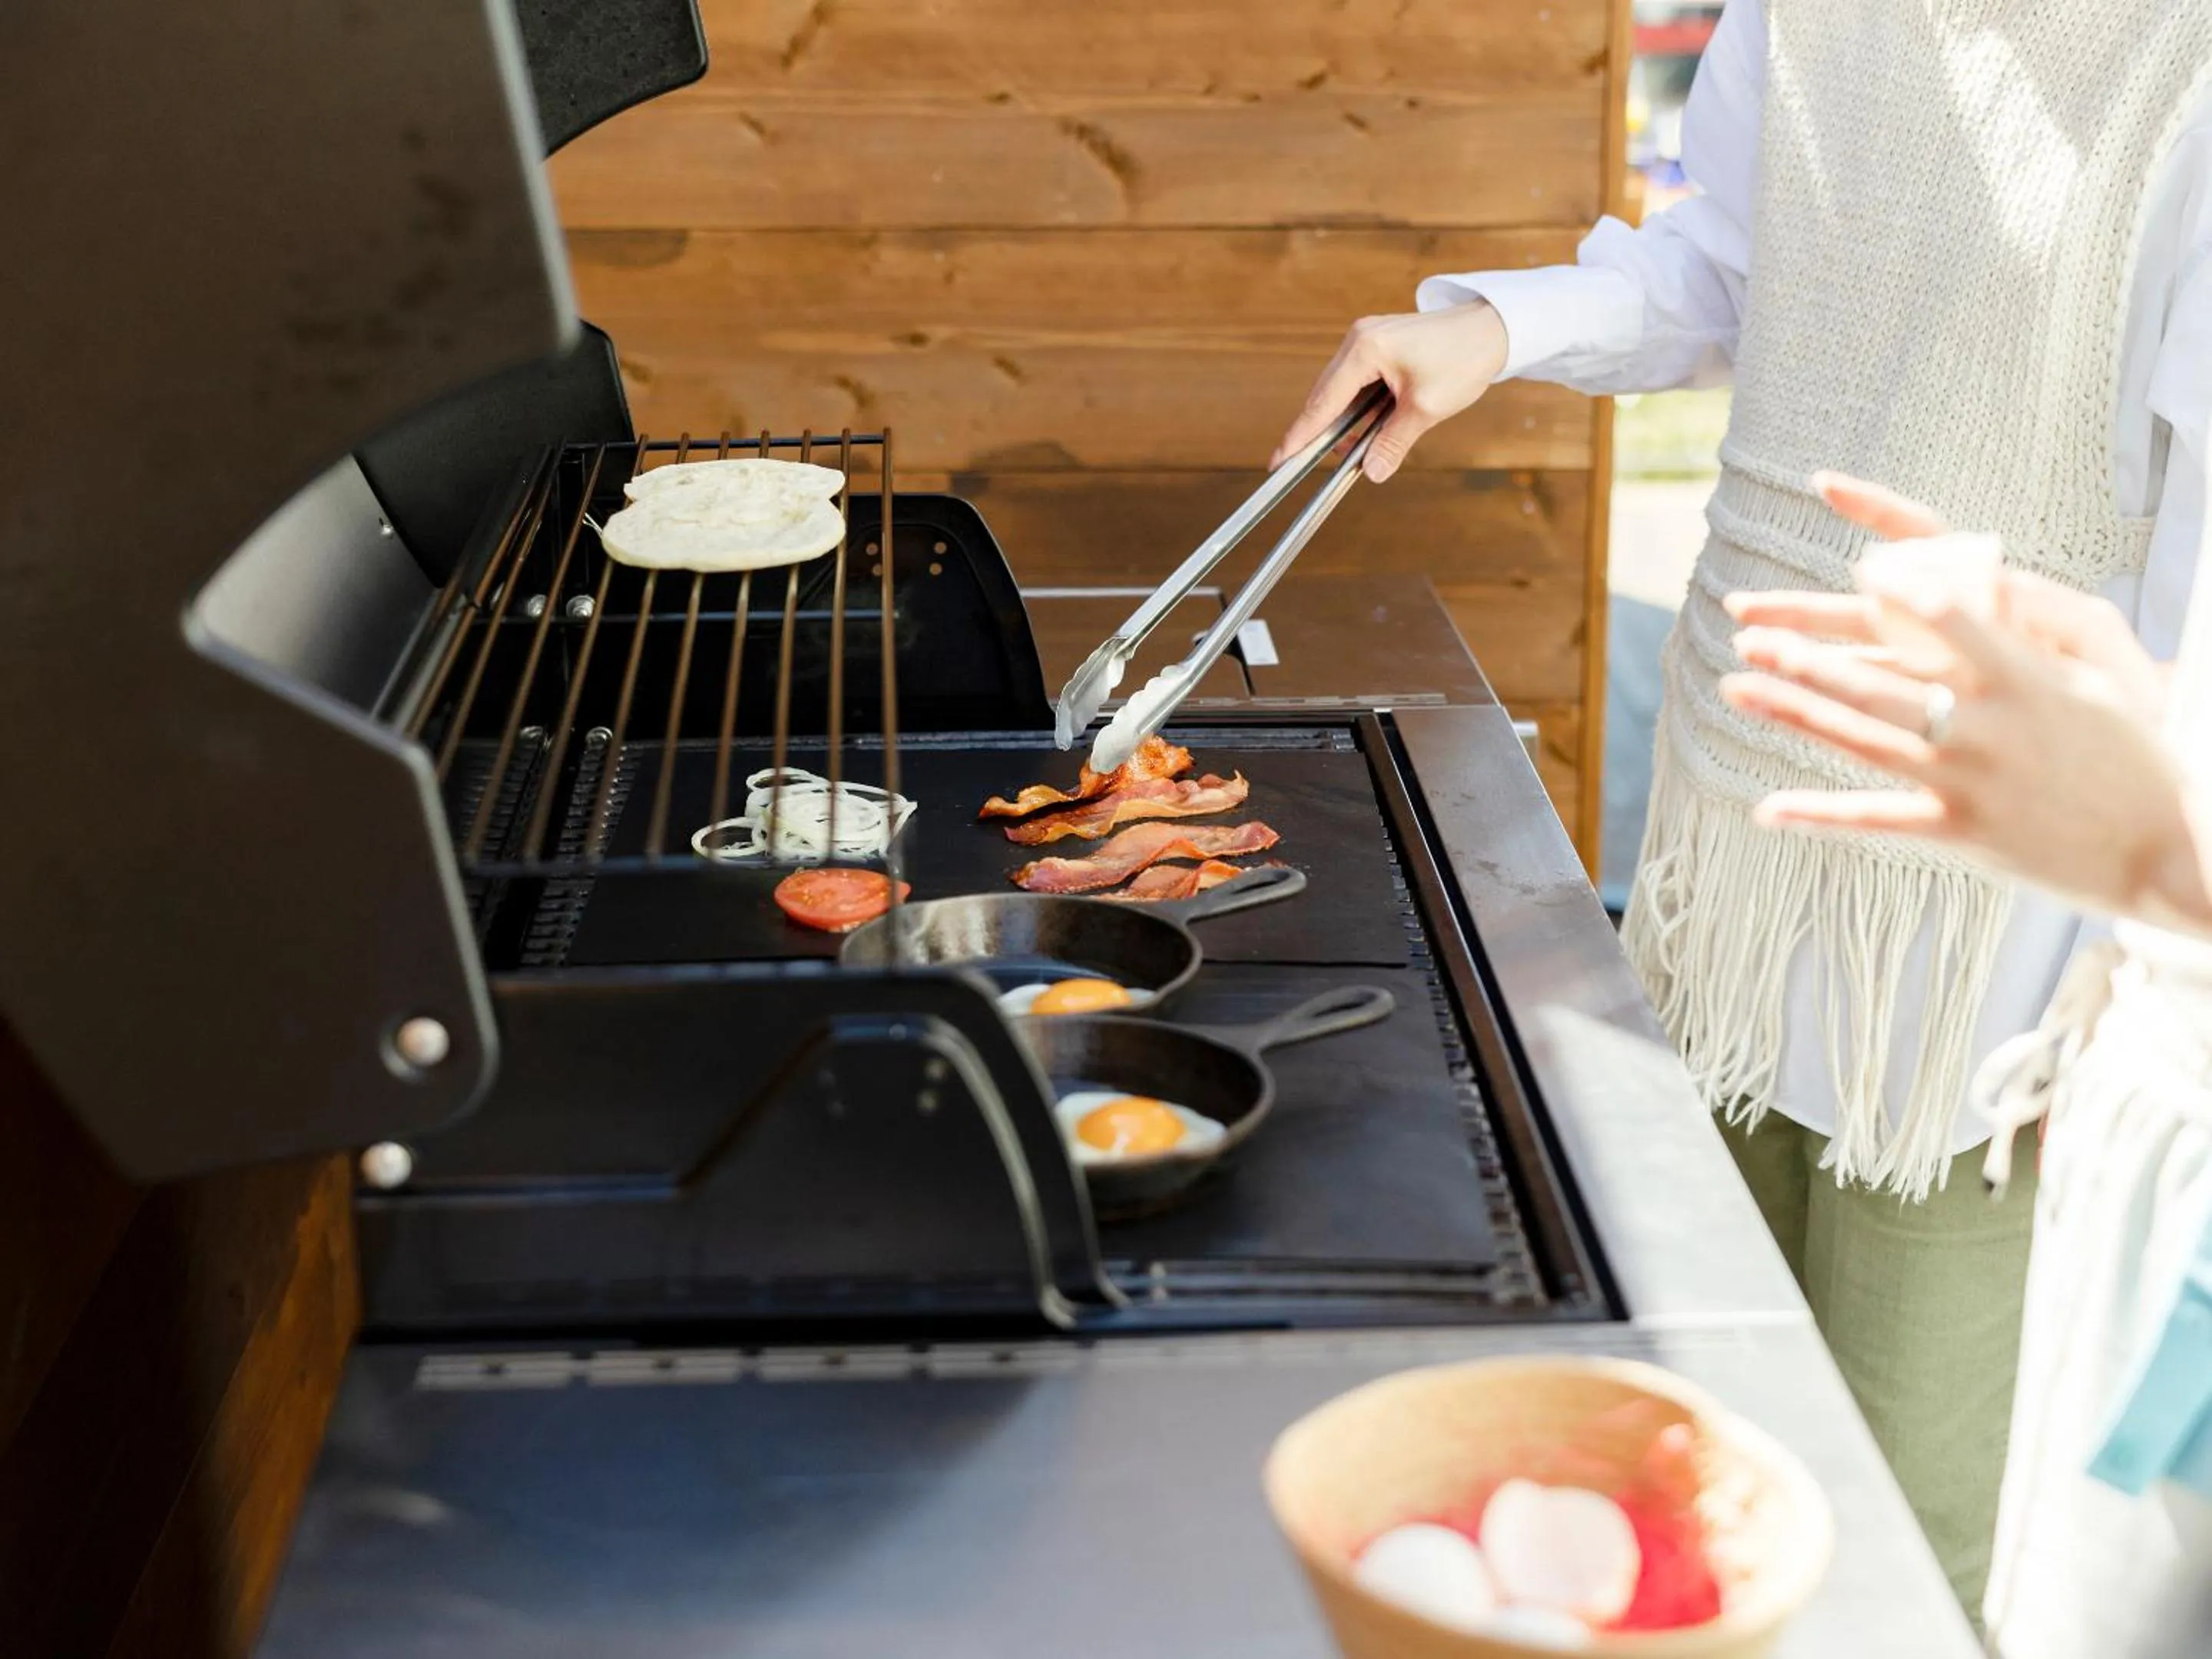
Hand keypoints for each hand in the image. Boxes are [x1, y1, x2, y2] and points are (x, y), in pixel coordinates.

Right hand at [1269, 302, 1508, 483]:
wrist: (1493, 328)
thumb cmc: (1464, 357)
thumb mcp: (1427, 408)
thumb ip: (1393, 442)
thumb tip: (1371, 472)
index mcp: (1365, 350)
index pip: (1322, 403)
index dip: (1300, 436)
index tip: (1279, 461)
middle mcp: (1358, 340)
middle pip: (1325, 396)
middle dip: (1321, 432)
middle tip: (1309, 465)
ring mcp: (1366, 340)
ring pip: (1339, 391)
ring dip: (1343, 421)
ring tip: (1353, 449)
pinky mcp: (1378, 345)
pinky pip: (1355, 382)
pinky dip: (1357, 408)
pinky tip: (1368, 427)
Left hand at [1716, 474, 2203, 927]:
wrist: (2169, 846)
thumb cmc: (2133, 751)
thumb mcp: (2093, 680)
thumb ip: (2026, 639)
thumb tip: (1981, 583)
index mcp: (2023, 677)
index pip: (1946, 617)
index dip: (1893, 588)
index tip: (1847, 566)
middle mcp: (1986, 726)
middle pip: (1876, 680)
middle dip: (1804, 656)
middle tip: (1746, 634)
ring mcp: (1967, 781)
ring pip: (1861, 740)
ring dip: (1793, 713)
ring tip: (1735, 688)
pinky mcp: (1959, 830)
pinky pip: (1874, 820)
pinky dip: (1817, 814)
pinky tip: (1766, 807)